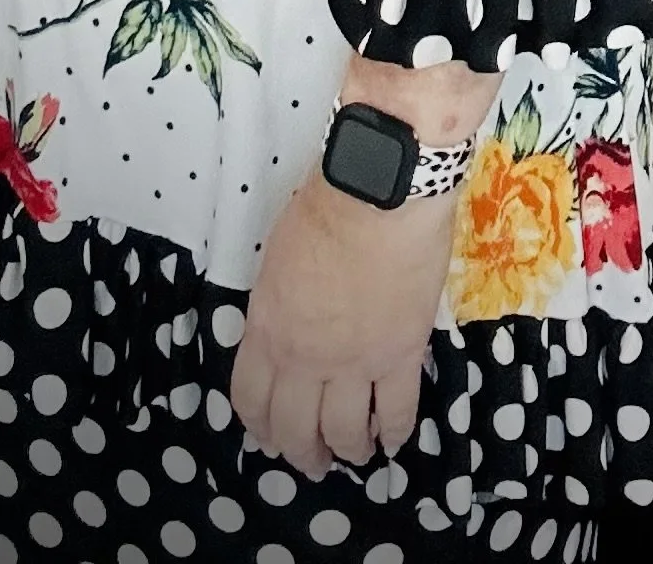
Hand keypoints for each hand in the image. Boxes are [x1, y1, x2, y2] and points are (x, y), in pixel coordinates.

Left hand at [231, 173, 458, 476]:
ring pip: (344, 431)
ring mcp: (354, 362)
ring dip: (348, 450)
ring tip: (356, 455)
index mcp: (268, 330)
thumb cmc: (326, 205)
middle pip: (293, 428)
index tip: (270, 437)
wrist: (378, 191)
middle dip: (301, 453)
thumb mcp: (279, 259)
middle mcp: (304, 359)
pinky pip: (396, 410)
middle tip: (313, 461)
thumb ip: (280, 304)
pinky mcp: (401, 353)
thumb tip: (292, 321)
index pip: (251, 399)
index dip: (260, 427)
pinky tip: (394, 439)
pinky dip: (394, 432)